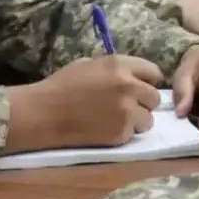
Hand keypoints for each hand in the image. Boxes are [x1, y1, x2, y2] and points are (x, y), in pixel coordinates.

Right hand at [4, 55, 162, 151]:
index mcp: (119, 64)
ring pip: (149, 119)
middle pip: (154, 97)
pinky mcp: (121, 132)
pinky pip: (134, 134)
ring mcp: (126, 110)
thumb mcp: (88, 65)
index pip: (153, 72)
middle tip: (126, 107)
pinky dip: (123, 134)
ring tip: (116, 120)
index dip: (146, 81)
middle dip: (143, 103)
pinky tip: (105, 129)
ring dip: (137, 121)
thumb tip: (132, 76)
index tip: (139, 88)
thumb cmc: (62, 86)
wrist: (44, 113)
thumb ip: (114, 69)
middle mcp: (128, 85)